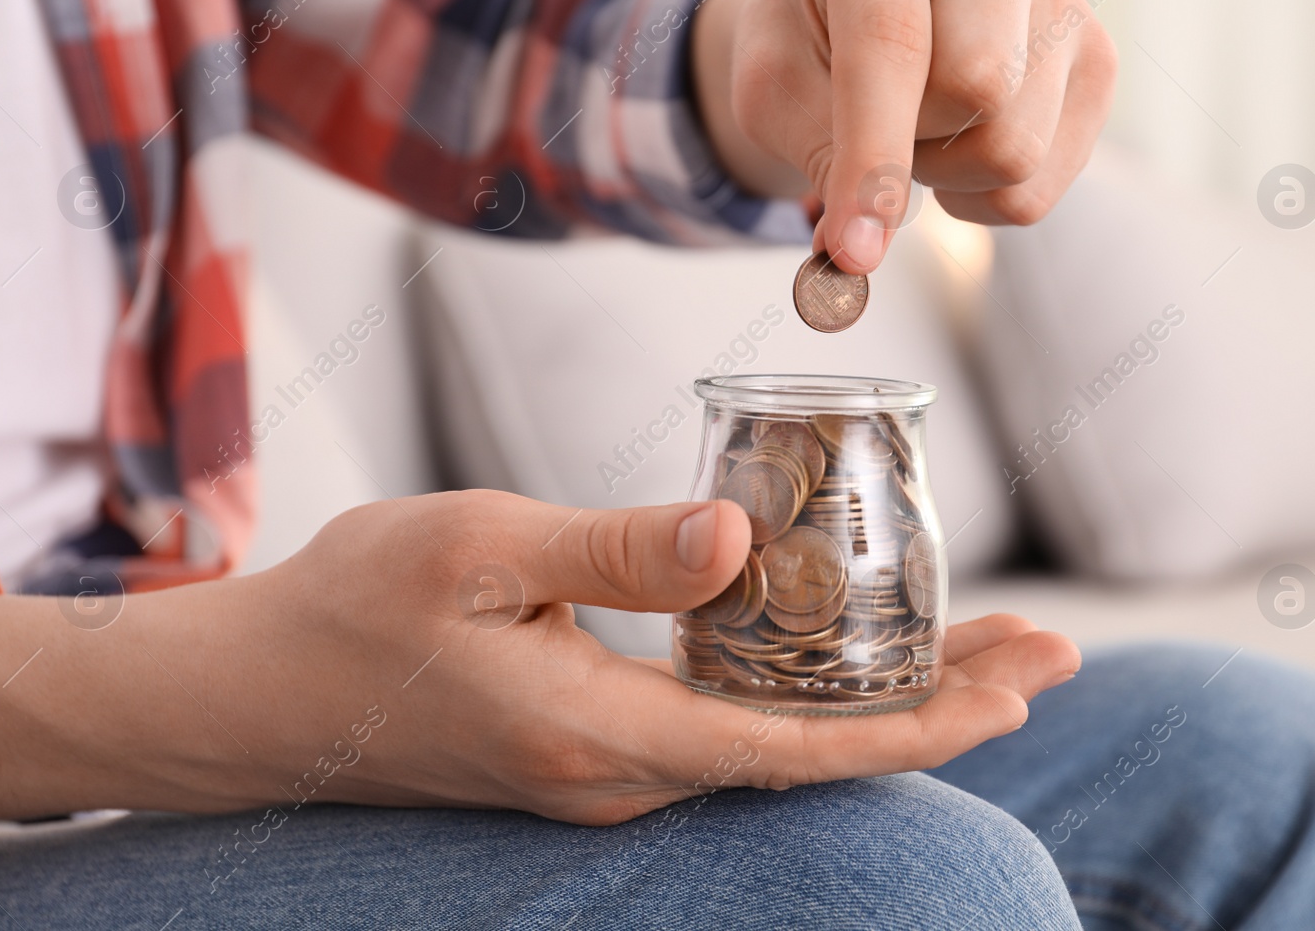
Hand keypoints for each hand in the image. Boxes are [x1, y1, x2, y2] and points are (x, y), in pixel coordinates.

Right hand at [261, 489, 1079, 824]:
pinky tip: (842, 652)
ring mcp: (606, 773)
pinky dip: (809, 692)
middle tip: (1051, 652)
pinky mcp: (589, 748)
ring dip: (884, 696)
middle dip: (940, 705)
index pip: (800, 751)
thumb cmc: (359, 608)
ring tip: (982, 645)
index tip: (1023, 688)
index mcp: (603, 735)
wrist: (262, 692)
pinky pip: (729, 730)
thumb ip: (613, 550)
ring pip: (778, 743)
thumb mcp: (479, 551)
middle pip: (816, 754)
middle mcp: (620, 776)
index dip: (921, 724)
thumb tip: (737, 538)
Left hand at [693, 0, 1117, 272]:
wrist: (854, 10)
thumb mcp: (774, 85)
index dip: (872, 156)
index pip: (892, 44)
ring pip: (1016, 144)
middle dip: (911, 144)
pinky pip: (1045, 180)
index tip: (853, 246)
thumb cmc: (807, 38)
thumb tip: (856, 256)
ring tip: (916, 125)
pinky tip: (958, 144)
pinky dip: (986, 195)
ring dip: (945, 173)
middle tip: (872, 124)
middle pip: (978, 89)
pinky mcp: (1096, 49)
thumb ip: (814, 156)